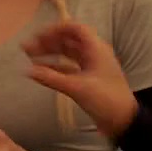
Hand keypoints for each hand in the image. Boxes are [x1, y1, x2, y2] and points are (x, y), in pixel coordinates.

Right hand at [21, 22, 137, 138]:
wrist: (123, 121)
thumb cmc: (105, 99)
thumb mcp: (77, 88)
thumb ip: (51, 78)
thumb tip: (28, 71)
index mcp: (96, 48)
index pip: (75, 29)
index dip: (55, 29)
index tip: (38, 36)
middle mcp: (94, 53)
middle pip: (68, 41)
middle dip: (48, 42)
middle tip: (27, 48)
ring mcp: (91, 67)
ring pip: (68, 54)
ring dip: (50, 54)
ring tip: (30, 57)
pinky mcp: (88, 79)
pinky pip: (69, 68)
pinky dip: (55, 68)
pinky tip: (41, 71)